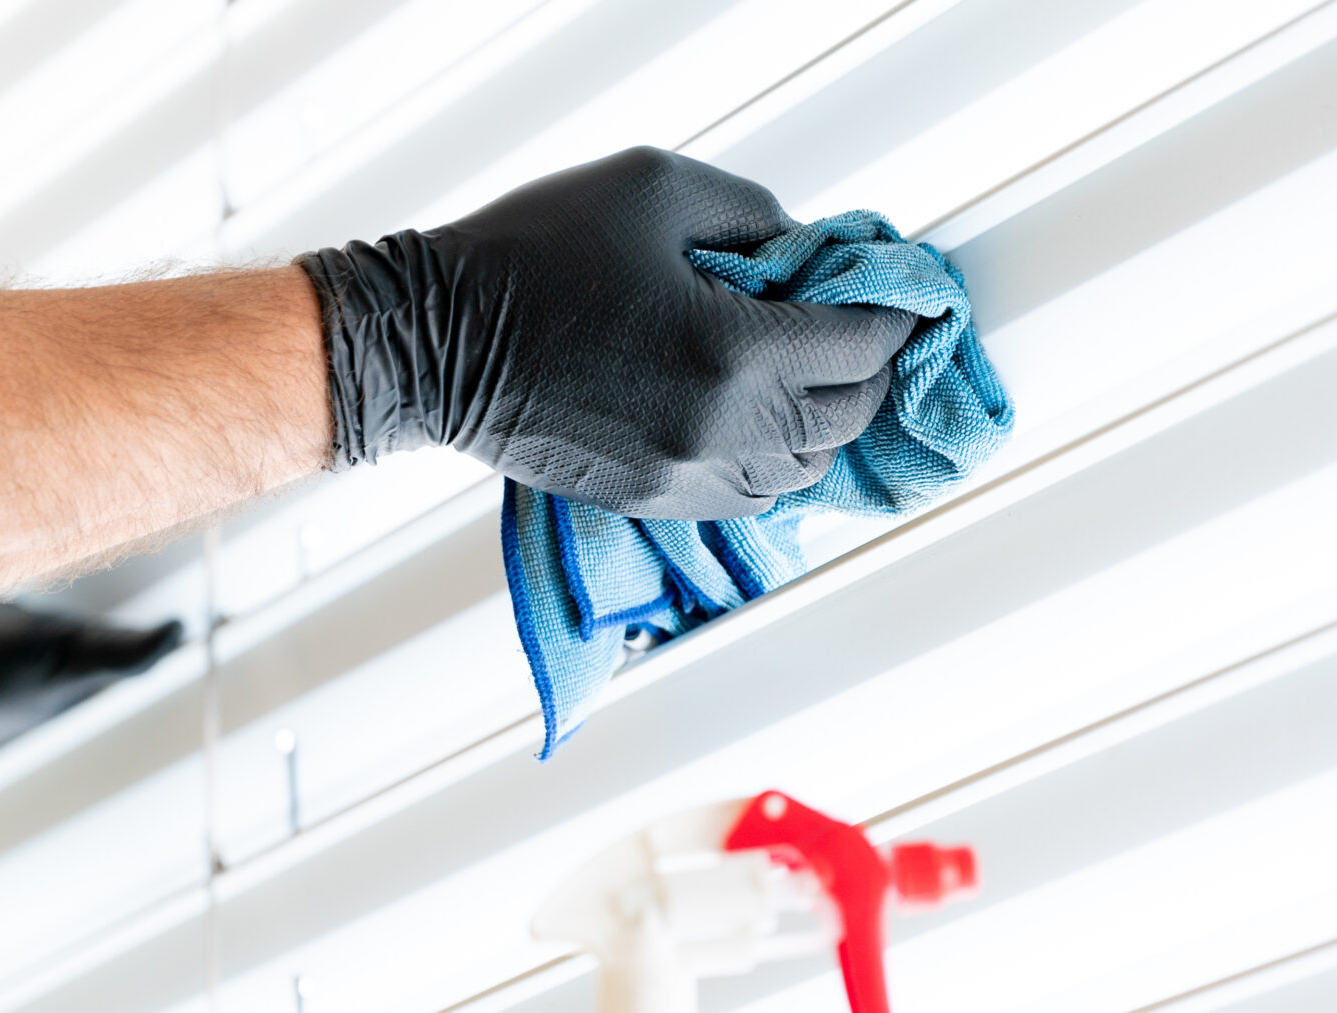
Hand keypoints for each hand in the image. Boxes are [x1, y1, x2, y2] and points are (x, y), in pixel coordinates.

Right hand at [298, 147, 914, 519]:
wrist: (435, 343)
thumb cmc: (532, 254)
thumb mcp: (654, 188)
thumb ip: (753, 215)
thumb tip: (806, 255)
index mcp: (731, 350)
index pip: (860, 346)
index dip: (894, 315)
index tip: (901, 295)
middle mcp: (720, 429)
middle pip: (847, 416)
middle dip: (867, 371)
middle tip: (859, 332)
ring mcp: (684, 475)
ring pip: (804, 469)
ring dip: (822, 422)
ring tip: (810, 377)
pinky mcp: (650, 500)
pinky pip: (750, 496)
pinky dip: (774, 460)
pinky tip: (759, 420)